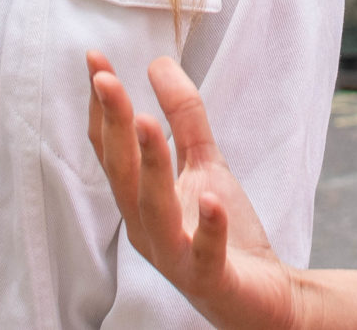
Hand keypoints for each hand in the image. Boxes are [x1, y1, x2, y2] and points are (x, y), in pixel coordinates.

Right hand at [86, 51, 300, 329]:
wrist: (260, 294)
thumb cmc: (222, 229)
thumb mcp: (204, 162)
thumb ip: (184, 117)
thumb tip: (158, 62)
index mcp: (139, 201)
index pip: (112, 150)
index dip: (102, 107)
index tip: (95, 61)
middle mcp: (146, 228)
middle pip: (122, 174)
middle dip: (114, 126)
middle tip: (106, 79)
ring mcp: (175, 255)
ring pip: (153, 210)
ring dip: (149, 166)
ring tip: (147, 122)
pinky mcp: (210, 276)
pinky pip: (205, 253)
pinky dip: (207, 227)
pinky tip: (211, 198)